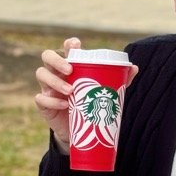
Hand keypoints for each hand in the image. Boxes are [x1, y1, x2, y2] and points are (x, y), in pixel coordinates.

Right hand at [34, 37, 138, 153]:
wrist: (82, 130)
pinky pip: (41, 99)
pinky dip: (52, 101)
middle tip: (70, 70)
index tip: (75, 44)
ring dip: (55, 82)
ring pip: (41, 75)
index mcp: (71, 66)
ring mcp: (48, 88)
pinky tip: (64, 105)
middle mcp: (57, 73)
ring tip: (71, 91)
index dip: (69, 44)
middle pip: (47, 57)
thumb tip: (134, 67)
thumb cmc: (91, 104)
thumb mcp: (103, 91)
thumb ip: (118, 80)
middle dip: (56, 60)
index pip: (66, 49)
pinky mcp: (44, 104)